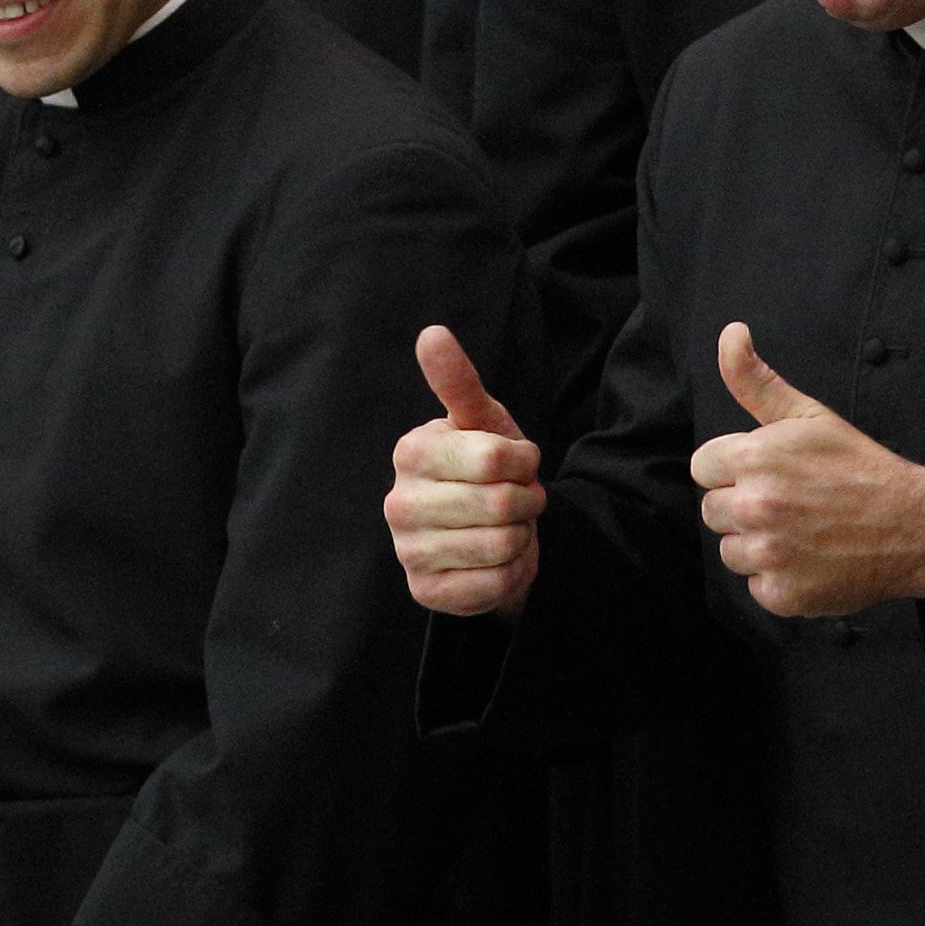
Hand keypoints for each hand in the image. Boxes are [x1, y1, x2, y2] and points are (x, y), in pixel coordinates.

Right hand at [385, 326, 541, 617]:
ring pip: (500, 546)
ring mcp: (406, 552)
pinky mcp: (425, 593)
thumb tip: (432, 332)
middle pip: (500, 504)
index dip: (524, 462)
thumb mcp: (482, 420)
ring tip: (507, 527)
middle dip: (527, 501)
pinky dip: (513, 573)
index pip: (496, 458)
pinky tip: (498, 560)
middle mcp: (397, 503)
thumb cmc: (485, 466)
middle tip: (519, 499)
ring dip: (522, 537)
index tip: (518, 462)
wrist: (490, 528)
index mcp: (411, 452)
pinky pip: (494, 586)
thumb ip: (458, 380)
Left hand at [691, 323, 924, 616]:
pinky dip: (780, 579)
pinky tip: (810, 560)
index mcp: (754, 457)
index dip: (734, 468)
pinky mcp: (781, 594)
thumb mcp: (809, 415)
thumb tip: (731, 333)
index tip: (768, 472)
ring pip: (731, 551)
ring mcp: (768, 554)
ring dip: (758, 545)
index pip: (703, 467)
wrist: (912, 526)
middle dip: (743, 505)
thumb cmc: (859, 467)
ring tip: (802, 531)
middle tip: (791, 502)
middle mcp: (755, 506)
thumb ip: (756, 380)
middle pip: (713, 510)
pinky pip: (757, 586)